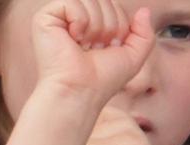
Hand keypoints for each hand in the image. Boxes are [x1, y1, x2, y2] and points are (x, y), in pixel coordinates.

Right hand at [32, 0, 154, 105]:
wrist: (81, 91)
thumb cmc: (103, 80)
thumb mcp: (133, 57)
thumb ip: (144, 34)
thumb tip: (144, 10)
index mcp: (91, 23)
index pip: (113, 4)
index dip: (119, 26)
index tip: (108, 48)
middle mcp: (74, 18)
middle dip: (109, 25)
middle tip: (96, 48)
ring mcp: (59, 16)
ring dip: (96, 27)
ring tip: (85, 46)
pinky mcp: (45, 17)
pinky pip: (72, 2)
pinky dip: (80, 22)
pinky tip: (73, 39)